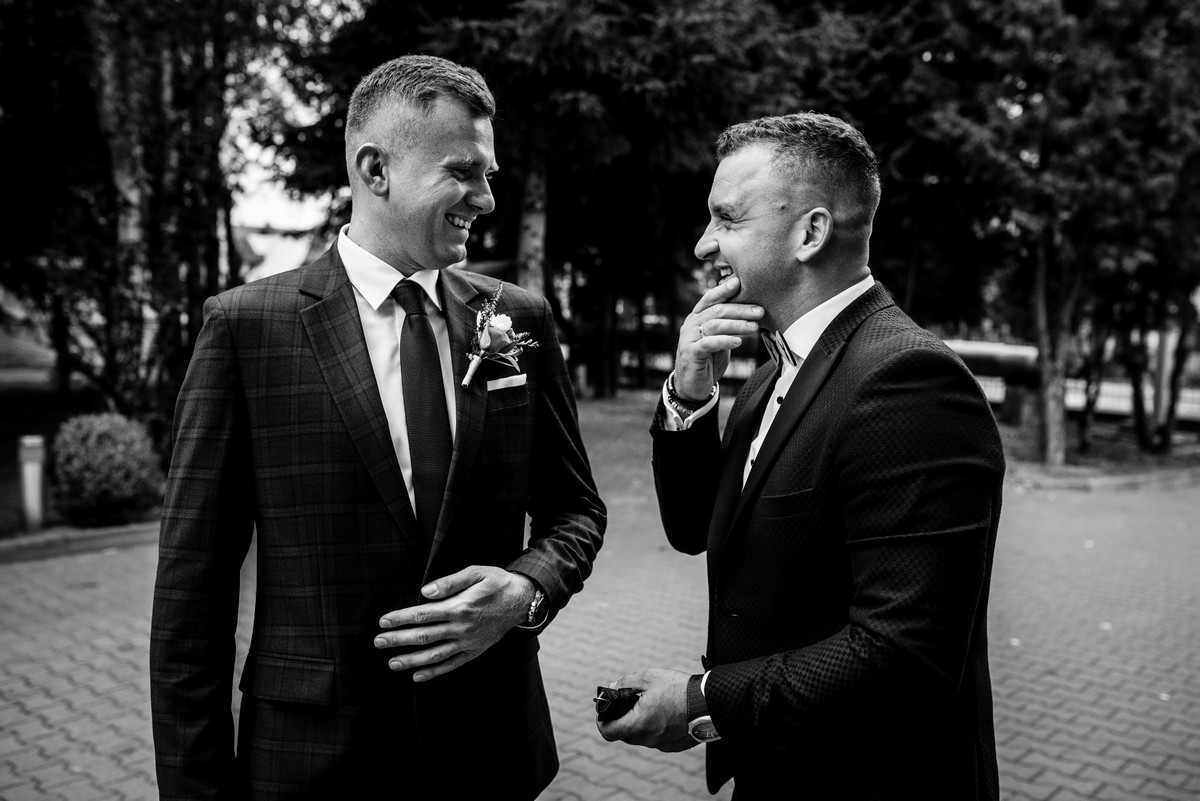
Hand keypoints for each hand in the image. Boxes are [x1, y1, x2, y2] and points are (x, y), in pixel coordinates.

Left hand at [374, 566, 534, 681]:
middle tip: (378, 642)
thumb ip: (449, 583)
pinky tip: (418, 676)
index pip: (423, 615)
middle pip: (424, 637)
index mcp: (460, 607)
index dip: (401, 618)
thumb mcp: (476, 573)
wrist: (523, 600)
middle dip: (398, 640)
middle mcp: (462, 628)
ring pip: (435, 655)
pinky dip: (434, 672)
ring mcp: (468, 642)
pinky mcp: (475, 651)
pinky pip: (452, 665)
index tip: (383, 621)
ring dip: (411, 660)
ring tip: (392, 663)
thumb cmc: (497, 582)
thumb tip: (424, 592)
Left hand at [596, 668, 696, 751]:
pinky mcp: (673, 746)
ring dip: (640, 724)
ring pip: (641, 737)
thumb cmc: (679, 689)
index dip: (602, 721)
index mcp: (639, 724)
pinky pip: (656, 739)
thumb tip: (612, 687)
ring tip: (651, 705)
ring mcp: (661, 744)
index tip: (606, 711)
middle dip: (623, 720)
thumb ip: (626, 683)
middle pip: (624, 735)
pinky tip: (665, 714)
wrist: (709, 703)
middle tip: (630, 703)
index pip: (608, 732)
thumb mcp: (649, 677)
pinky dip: (655, 728)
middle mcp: (648, 739)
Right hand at [674, 276, 763, 400]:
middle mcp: (691, 324)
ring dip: (737, 325)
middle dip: (740, 309)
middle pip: (717, 310)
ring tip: (754, 327)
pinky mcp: (690, 353)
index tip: (740, 282)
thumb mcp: (719, 339)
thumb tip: (751, 310)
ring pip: (714, 325)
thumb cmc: (709, 360)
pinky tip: (738, 342)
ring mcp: (688, 338)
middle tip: (759, 311)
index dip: (724, 290)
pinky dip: (724, 341)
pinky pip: (708, 343)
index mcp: (697, 317)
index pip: (710, 298)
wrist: (692, 386)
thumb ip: (727, 325)